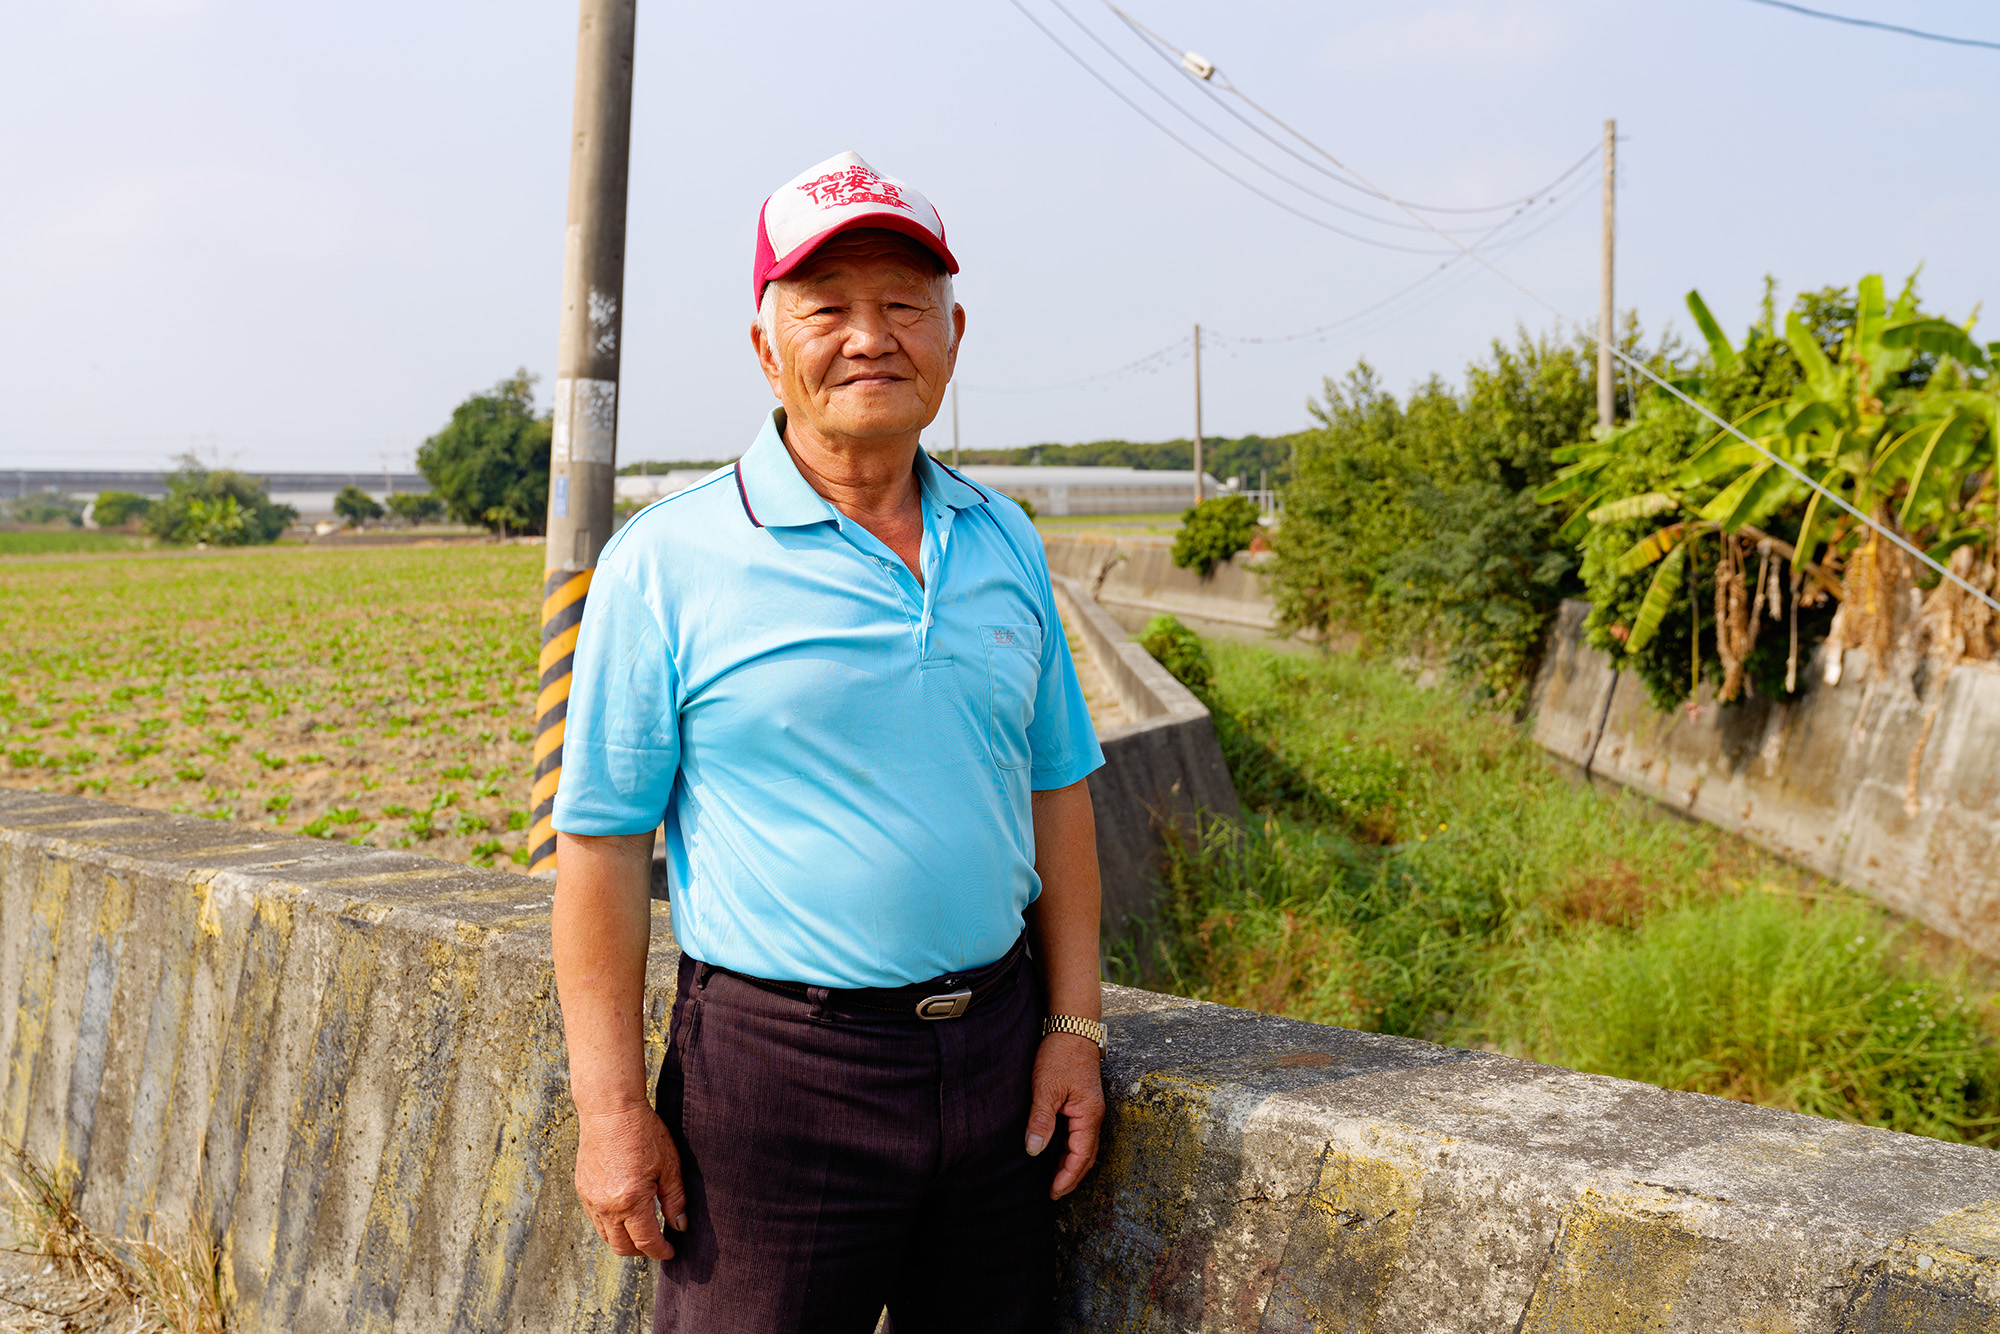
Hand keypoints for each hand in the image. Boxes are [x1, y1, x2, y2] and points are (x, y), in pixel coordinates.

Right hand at [575, 1103, 686, 1258]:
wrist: (610, 1110)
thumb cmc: (642, 1132)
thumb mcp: (669, 1165)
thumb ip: (675, 1200)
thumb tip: (679, 1225)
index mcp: (631, 1201)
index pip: (646, 1242)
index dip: (660, 1251)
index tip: (670, 1251)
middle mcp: (607, 1206)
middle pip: (622, 1247)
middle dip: (642, 1252)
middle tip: (657, 1244)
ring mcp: (591, 1199)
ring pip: (606, 1237)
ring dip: (624, 1241)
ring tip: (641, 1232)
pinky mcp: (582, 1190)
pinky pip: (595, 1220)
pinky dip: (610, 1225)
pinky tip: (624, 1214)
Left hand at [1025, 1033, 1104, 1199]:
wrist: (1072, 1028)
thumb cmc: (1060, 1056)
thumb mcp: (1046, 1088)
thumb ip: (1041, 1121)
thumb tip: (1035, 1150)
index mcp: (1089, 1115)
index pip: (1081, 1156)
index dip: (1067, 1177)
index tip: (1053, 1192)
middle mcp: (1094, 1116)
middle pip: (1087, 1156)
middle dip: (1071, 1176)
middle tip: (1053, 1193)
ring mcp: (1091, 1109)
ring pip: (1084, 1146)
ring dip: (1070, 1164)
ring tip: (1053, 1179)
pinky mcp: (1084, 1103)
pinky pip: (1079, 1134)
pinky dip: (1069, 1148)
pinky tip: (1055, 1152)